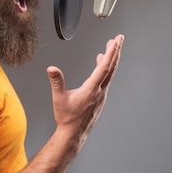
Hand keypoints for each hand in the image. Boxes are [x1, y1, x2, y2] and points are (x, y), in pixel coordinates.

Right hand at [46, 34, 123, 151]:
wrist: (73, 134)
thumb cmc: (66, 117)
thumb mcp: (59, 98)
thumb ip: (57, 82)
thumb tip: (51, 68)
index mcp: (91, 90)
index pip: (104, 68)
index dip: (110, 53)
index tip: (115, 41)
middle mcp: (100, 91)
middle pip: (111, 68)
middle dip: (116, 51)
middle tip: (120, 38)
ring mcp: (101, 95)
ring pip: (109, 74)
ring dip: (111, 59)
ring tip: (111, 47)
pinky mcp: (99, 98)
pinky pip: (105, 79)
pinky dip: (106, 68)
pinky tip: (100, 63)